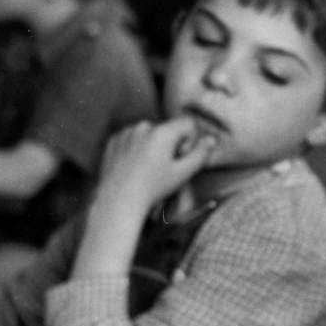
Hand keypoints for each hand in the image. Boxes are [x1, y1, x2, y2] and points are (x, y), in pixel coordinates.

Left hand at [90, 116, 219, 217]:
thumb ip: (200, 154)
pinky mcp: (114, 141)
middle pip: (168, 130)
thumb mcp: (182, 174)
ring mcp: (127, 133)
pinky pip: (132, 139)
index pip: (187, 124)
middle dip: (170, 145)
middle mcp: (144, 127)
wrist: (118, 201)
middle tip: (163, 170)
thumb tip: (211, 140)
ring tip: (147, 171)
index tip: (180, 159)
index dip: (189, 142)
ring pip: (150, 135)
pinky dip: (136, 150)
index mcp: (162, 132)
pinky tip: (134, 168)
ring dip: (152, 147)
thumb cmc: (152, 189)